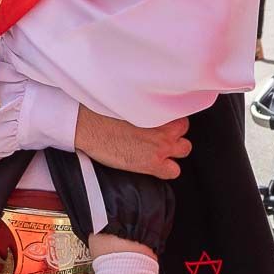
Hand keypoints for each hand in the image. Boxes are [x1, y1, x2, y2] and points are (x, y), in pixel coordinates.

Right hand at [74, 107, 190, 179]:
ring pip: (185, 149)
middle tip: (160, 135)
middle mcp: (164, 126)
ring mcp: (160, 146)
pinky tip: (154, 166)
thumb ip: (143, 105)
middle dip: (175, 132)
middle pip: (184, 128)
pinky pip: (174, 171)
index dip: (169, 118)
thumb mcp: (127, 102)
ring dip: (174, 150)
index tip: (162, 121)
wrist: (88, 126)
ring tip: (159, 150)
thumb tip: (143, 107)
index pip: (178, 111)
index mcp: (157, 108)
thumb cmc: (100, 112)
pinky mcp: (152, 163)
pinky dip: (166, 170)